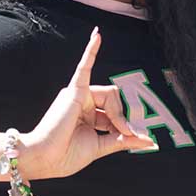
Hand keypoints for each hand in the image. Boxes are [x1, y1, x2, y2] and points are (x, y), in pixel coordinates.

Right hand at [21, 27, 154, 178]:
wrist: (45, 159)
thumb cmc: (65, 156)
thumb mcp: (102, 146)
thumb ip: (125, 140)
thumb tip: (150, 141)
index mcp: (88, 115)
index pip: (114, 112)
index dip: (123, 125)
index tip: (131, 138)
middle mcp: (82, 102)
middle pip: (115, 100)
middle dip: (120, 117)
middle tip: (122, 132)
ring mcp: (77, 95)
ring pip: (111, 93)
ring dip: (116, 112)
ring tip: (110, 127)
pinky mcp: (74, 92)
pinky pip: (84, 67)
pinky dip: (91, 51)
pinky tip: (98, 36)